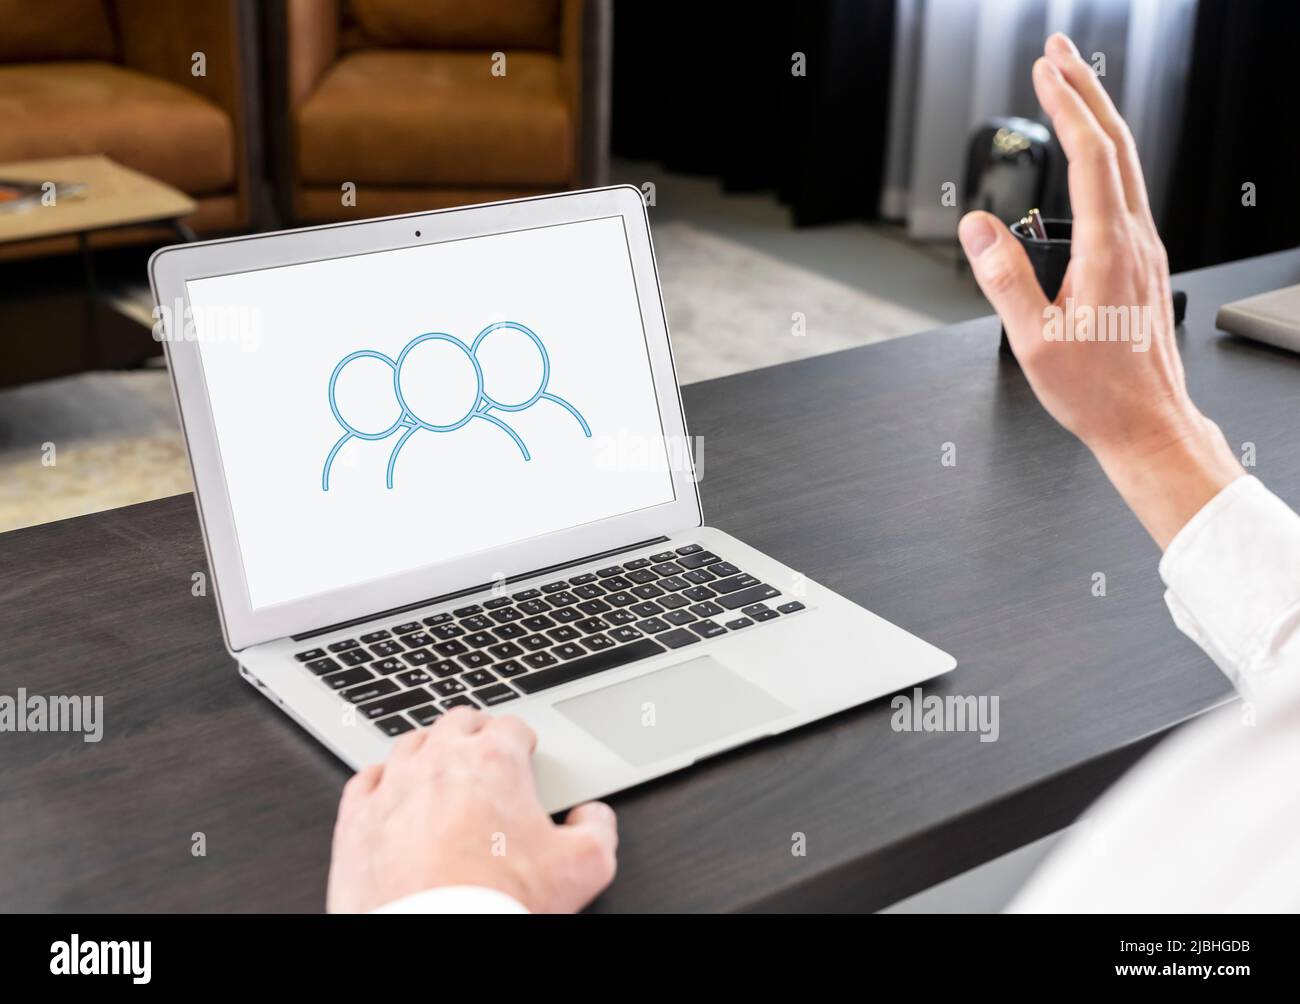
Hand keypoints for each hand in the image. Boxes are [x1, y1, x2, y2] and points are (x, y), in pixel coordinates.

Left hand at [326, 708, 617, 912]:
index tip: (523, 754)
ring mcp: (393, 785)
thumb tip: (593, 817)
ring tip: (438, 772)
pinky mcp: (355, 817)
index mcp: (494, 760)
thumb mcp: (584, 866)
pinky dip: (379, 783)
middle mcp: (439, 760)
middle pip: (457, 723)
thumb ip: (598, 828)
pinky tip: (390, 796)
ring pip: (409, 745)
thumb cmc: (498, 900)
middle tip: (482, 754)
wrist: (434, 934)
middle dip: (474, 734)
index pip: (511, 726)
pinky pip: (365, 781)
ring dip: (427, 752)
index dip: (522, 740)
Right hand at [958, 33, 1240, 547]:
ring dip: (1098, 117)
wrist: (1148, 422)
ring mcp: (1145, 249)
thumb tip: (976, 228)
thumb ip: (1003, 279)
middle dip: (1087, 90)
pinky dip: (1105, 154)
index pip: (1091, 157)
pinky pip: (1126, 190)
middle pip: (1117, 144)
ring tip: (1071, 87)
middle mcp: (1136, 240)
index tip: (1044, 71)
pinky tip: (1091, 154)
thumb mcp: (1034, 341)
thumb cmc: (1096, 391)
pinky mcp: (1142, 262)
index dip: (1067, 107)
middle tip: (1059, 52)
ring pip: (1126, 164)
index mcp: (1110, 251)